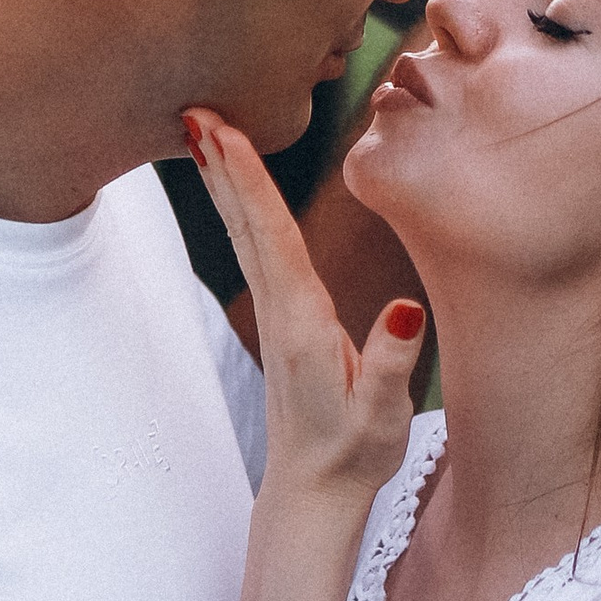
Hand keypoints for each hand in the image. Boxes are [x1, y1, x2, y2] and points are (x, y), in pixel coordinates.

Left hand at [186, 109, 422, 513]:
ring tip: (202, 130)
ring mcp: (275, 314)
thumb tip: (404, 308)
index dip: (249, 183)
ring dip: (224, 179)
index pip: (273, 238)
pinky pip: (253, 247)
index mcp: (303, 324)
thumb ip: (389, 363)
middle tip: (195, 108)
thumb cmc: (355, 453)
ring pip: (243, 232)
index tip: (226, 133)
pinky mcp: (280, 318)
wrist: (315, 491)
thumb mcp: (382, 415)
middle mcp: (281, 311)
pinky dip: (239, 207)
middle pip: (245, 224)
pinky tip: (232, 184)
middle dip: (222, 164)